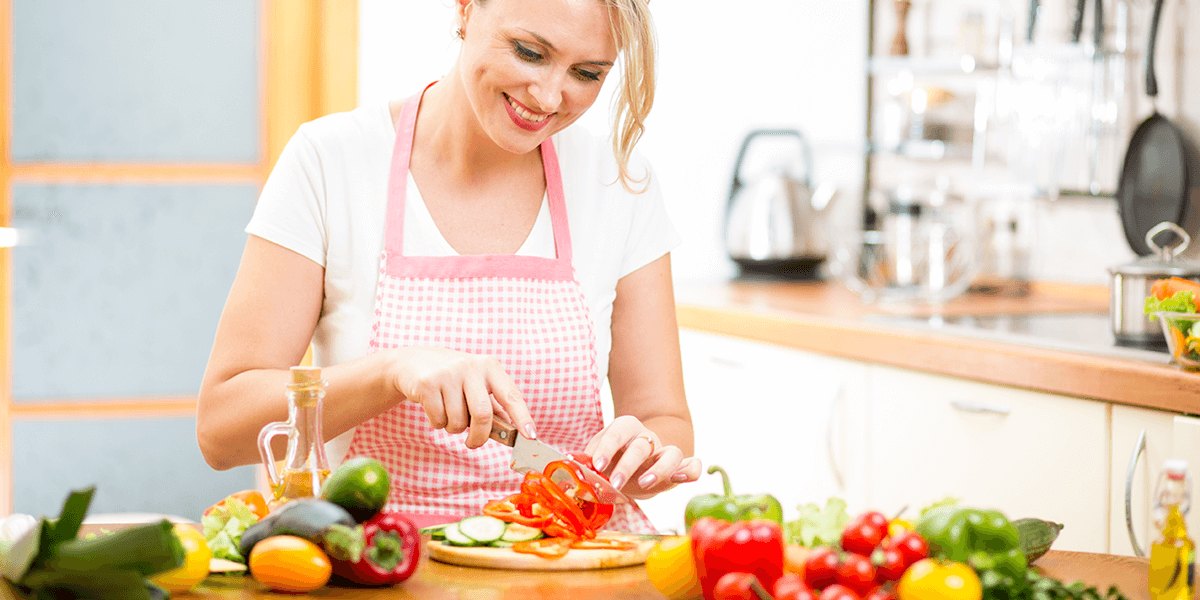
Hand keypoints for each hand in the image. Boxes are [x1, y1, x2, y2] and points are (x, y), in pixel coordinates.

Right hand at [385, 347, 534, 448]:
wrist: (412, 362)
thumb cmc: (453, 379)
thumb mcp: (476, 384)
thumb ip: (493, 406)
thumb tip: (511, 432)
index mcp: (490, 367)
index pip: (511, 396)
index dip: (522, 418)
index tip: (530, 436)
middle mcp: (471, 367)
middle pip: (483, 414)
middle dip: (479, 437)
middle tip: (473, 443)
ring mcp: (448, 374)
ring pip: (458, 421)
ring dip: (454, 428)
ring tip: (448, 414)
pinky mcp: (427, 383)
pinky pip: (438, 420)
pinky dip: (437, 424)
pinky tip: (433, 409)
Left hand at [584, 415, 701, 499]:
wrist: (634, 466)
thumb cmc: (612, 460)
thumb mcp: (598, 456)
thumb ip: (589, 460)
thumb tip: (576, 466)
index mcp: (625, 429)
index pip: (617, 433)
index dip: (607, 448)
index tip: (597, 466)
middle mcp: (647, 438)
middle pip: (642, 445)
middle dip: (628, 465)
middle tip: (616, 483)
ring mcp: (665, 452)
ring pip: (671, 453)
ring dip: (660, 469)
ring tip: (645, 484)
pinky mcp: (679, 468)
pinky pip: (692, 465)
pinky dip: (691, 471)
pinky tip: (682, 479)